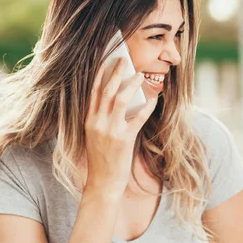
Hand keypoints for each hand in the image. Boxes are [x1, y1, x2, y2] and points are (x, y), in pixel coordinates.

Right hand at [83, 57, 157, 195]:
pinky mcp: (123, 140)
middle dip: (115, 72)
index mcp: (88, 121)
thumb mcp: (95, 135)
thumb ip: (102, 118)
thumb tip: (119, 98)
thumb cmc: (101, 159)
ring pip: (121, 100)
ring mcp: (110, 131)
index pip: (93, 92)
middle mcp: (97, 123)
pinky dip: (147, 106)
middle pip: (106, 91)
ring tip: (140, 74)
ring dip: (131, 85)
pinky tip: (153, 98)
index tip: (106, 60)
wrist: (102, 183)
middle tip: (123, 59)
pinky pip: (138, 118)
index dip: (99, 74)